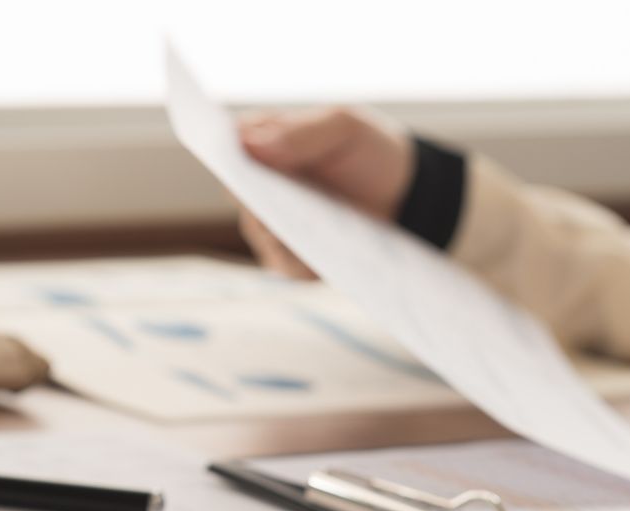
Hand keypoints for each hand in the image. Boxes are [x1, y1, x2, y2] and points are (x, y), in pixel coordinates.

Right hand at [236, 107, 413, 277]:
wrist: (402, 191)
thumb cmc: (366, 150)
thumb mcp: (343, 127)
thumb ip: (299, 133)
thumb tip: (249, 145)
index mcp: (263, 144)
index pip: (230, 150)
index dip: (227, 158)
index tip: (234, 165)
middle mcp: (260, 186)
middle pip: (240, 196)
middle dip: (255, 200)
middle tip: (268, 203)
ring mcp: (273, 224)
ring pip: (260, 233)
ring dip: (278, 234)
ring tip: (301, 231)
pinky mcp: (293, 257)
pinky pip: (287, 264)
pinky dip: (301, 262)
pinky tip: (319, 256)